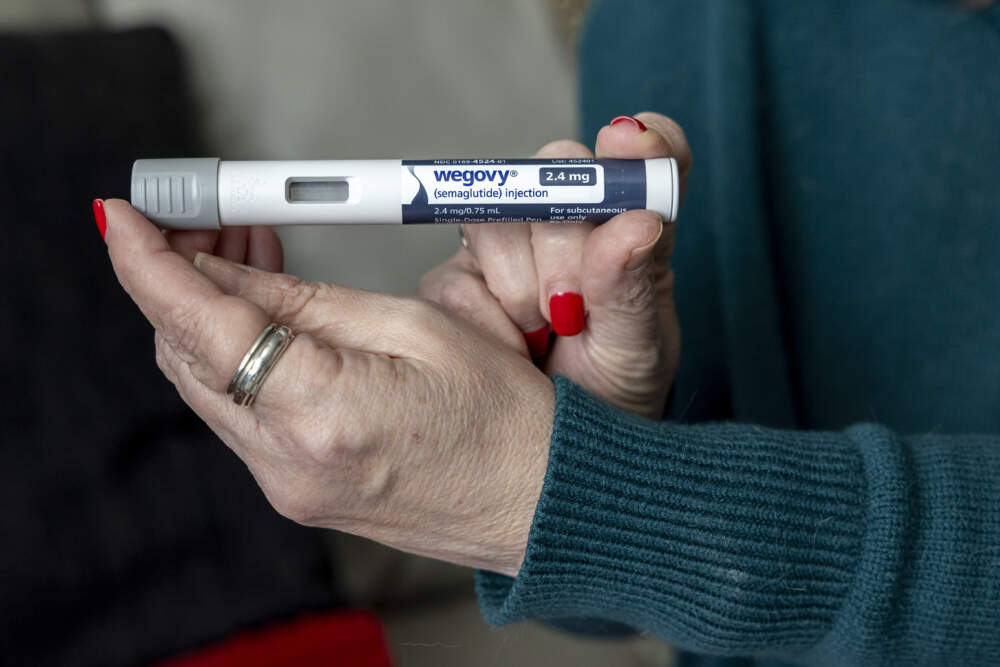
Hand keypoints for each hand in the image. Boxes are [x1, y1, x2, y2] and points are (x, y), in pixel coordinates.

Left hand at [104, 200, 553, 576]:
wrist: (537, 500)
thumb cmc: (504, 416)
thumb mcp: (414, 327)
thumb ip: (307, 301)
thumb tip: (228, 271)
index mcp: (323, 414)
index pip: (202, 328)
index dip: (149, 265)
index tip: (120, 217)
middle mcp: (287, 463)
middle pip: (187, 355)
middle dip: (179, 278)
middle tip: (203, 218)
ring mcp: (285, 485)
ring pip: (206, 383)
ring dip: (209, 315)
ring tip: (246, 252)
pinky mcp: (294, 490)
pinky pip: (238, 412)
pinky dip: (237, 356)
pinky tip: (266, 314)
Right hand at [419, 113, 690, 418]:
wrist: (550, 454)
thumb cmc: (611, 396)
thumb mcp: (638, 351)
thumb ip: (636, 287)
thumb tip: (636, 222)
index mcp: (631, 228)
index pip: (646, 155)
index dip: (639, 142)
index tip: (629, 143)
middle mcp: (571, 223)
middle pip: (556, 170)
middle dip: (565, 240)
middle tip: (574, 306)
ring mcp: (509, 247)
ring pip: (498, 217)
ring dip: (521, 285)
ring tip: (544, 333)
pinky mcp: (457, 279)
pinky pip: (456, 273)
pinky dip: (485, 317)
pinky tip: (510, 345)